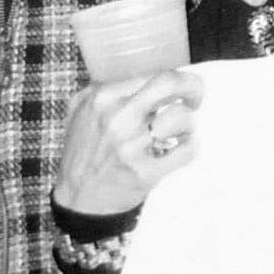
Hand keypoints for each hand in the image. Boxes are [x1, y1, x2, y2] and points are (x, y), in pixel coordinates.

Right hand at [53, 69, 203, 214]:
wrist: (77, 199)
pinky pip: (186, 151)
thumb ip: (104, 88)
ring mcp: (133, 146)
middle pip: (170, 84)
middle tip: (196, 97)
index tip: (182, 87)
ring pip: (182, 118)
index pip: (154, 74)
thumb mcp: (80, 109)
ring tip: (180, 131)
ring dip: (188, 124)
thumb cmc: (81, 151)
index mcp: (104, 97)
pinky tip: (178, 148)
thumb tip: (141, 77)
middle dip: (193, 86)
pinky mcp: (145, 172)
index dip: (177, 78)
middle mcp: (119, 117)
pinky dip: (189, 147)